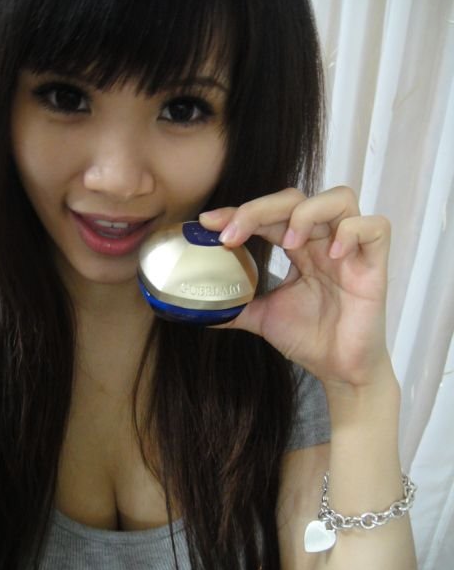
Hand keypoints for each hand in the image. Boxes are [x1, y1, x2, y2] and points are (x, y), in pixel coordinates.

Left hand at [199, 186, 392, 387]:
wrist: (341, 371)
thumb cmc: (310, 338)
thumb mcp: (262, 317)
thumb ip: (234, 307)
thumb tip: (196, 309)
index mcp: (299, 248)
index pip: (269, 214)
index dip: (239, 212)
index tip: (207, 224)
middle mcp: (323, 241)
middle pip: (296, 198)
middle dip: (259, 209)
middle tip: (231, 235)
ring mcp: (351, 251)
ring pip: (340, 198)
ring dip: (307, 214)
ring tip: (289, 244)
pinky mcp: (375, 266)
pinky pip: (375, 228)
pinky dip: (352, 232)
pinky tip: (332, 255)